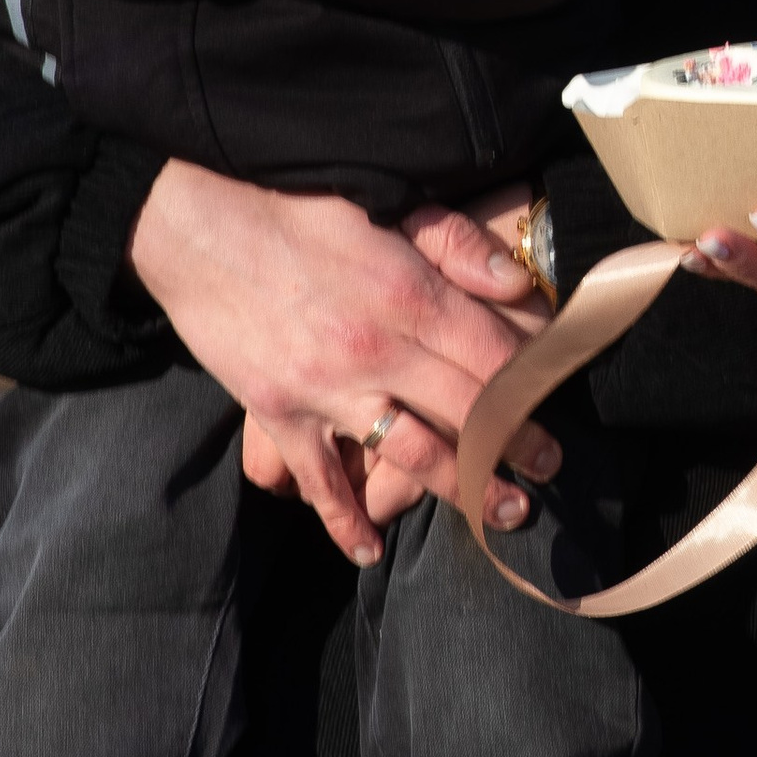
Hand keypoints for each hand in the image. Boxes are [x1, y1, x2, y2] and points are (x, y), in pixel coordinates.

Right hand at [129, 162, 558, 565]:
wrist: (196, 230)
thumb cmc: (294, 212)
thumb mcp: (384, 206)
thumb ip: (456, 244)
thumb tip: (519, 285)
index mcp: (410, 294)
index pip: (495, 357)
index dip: (536, 391)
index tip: (559, 410)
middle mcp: (378, 349)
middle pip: (470, 413)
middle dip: (518, 449)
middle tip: (549, 474)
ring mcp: (328, 389)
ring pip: (412, 454)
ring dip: (461, 490)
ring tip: (499, 513)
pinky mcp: (280, 414)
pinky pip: (320, 480)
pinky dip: (344, 520)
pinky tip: (368, 550)